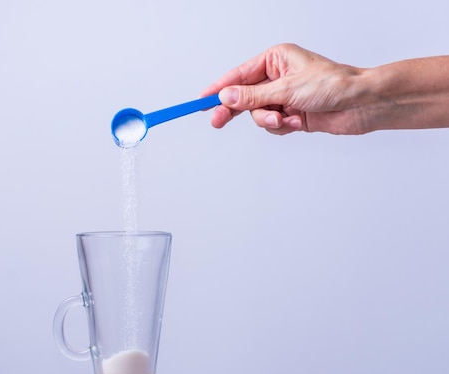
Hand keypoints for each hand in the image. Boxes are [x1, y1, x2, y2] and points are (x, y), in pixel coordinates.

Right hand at [201, 43, 366, 134]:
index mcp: (275, 59)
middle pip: (243, 96)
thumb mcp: (286, 89)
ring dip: (269, 120)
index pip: (237, 75)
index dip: (218, 88)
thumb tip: (225, 97)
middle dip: (234, 110)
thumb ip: (252, 96)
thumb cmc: (333, 85)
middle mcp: (277, 77)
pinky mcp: (291, 114)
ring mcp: (284, 96)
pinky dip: (281, 126)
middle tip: (217, 121)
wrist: (361, 104)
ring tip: (284, 119)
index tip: (200, 100)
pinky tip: (296, 122)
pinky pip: (272, 124)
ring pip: (257, 114)